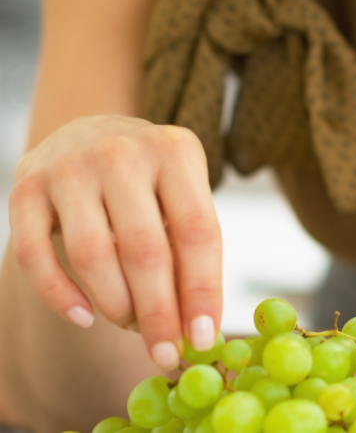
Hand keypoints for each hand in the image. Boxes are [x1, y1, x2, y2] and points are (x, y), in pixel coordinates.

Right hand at [8, 115, 221, 370]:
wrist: (87, 132)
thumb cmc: (148, 179)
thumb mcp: (182, 193)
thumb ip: (191, 251)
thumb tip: (198, 328)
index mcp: (175, 150)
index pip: (197, 231)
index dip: (201, 291)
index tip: (202, 338)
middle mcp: (122, 152)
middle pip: (145, 249)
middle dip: (158, 313)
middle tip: (166, 352)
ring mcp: (69, 167)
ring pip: (93, 255)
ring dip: (116, 304)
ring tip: (131, 324)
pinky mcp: (25, 188)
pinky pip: (35, 256)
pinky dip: (60, 295)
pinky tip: (85, 317)